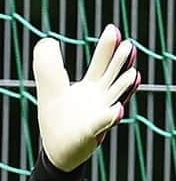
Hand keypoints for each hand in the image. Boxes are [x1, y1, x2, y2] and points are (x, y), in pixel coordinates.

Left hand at [34, 24, 139, 171]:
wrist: (57, 150)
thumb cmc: (57, 117)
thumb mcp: (49, 87)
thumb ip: (48, 64)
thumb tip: (47, 40)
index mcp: (91, 87)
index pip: (102, 64)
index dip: (107, 48)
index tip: (113, 30)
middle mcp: (100, 99)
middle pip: (112, 77)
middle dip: (120, 63)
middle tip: (129, 46)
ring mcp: (98, 116)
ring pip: (114, 99)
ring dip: (123, 87)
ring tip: (132, 75)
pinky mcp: (90, 134)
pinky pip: (102, 125)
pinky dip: (110, 117)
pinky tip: (116, 110)